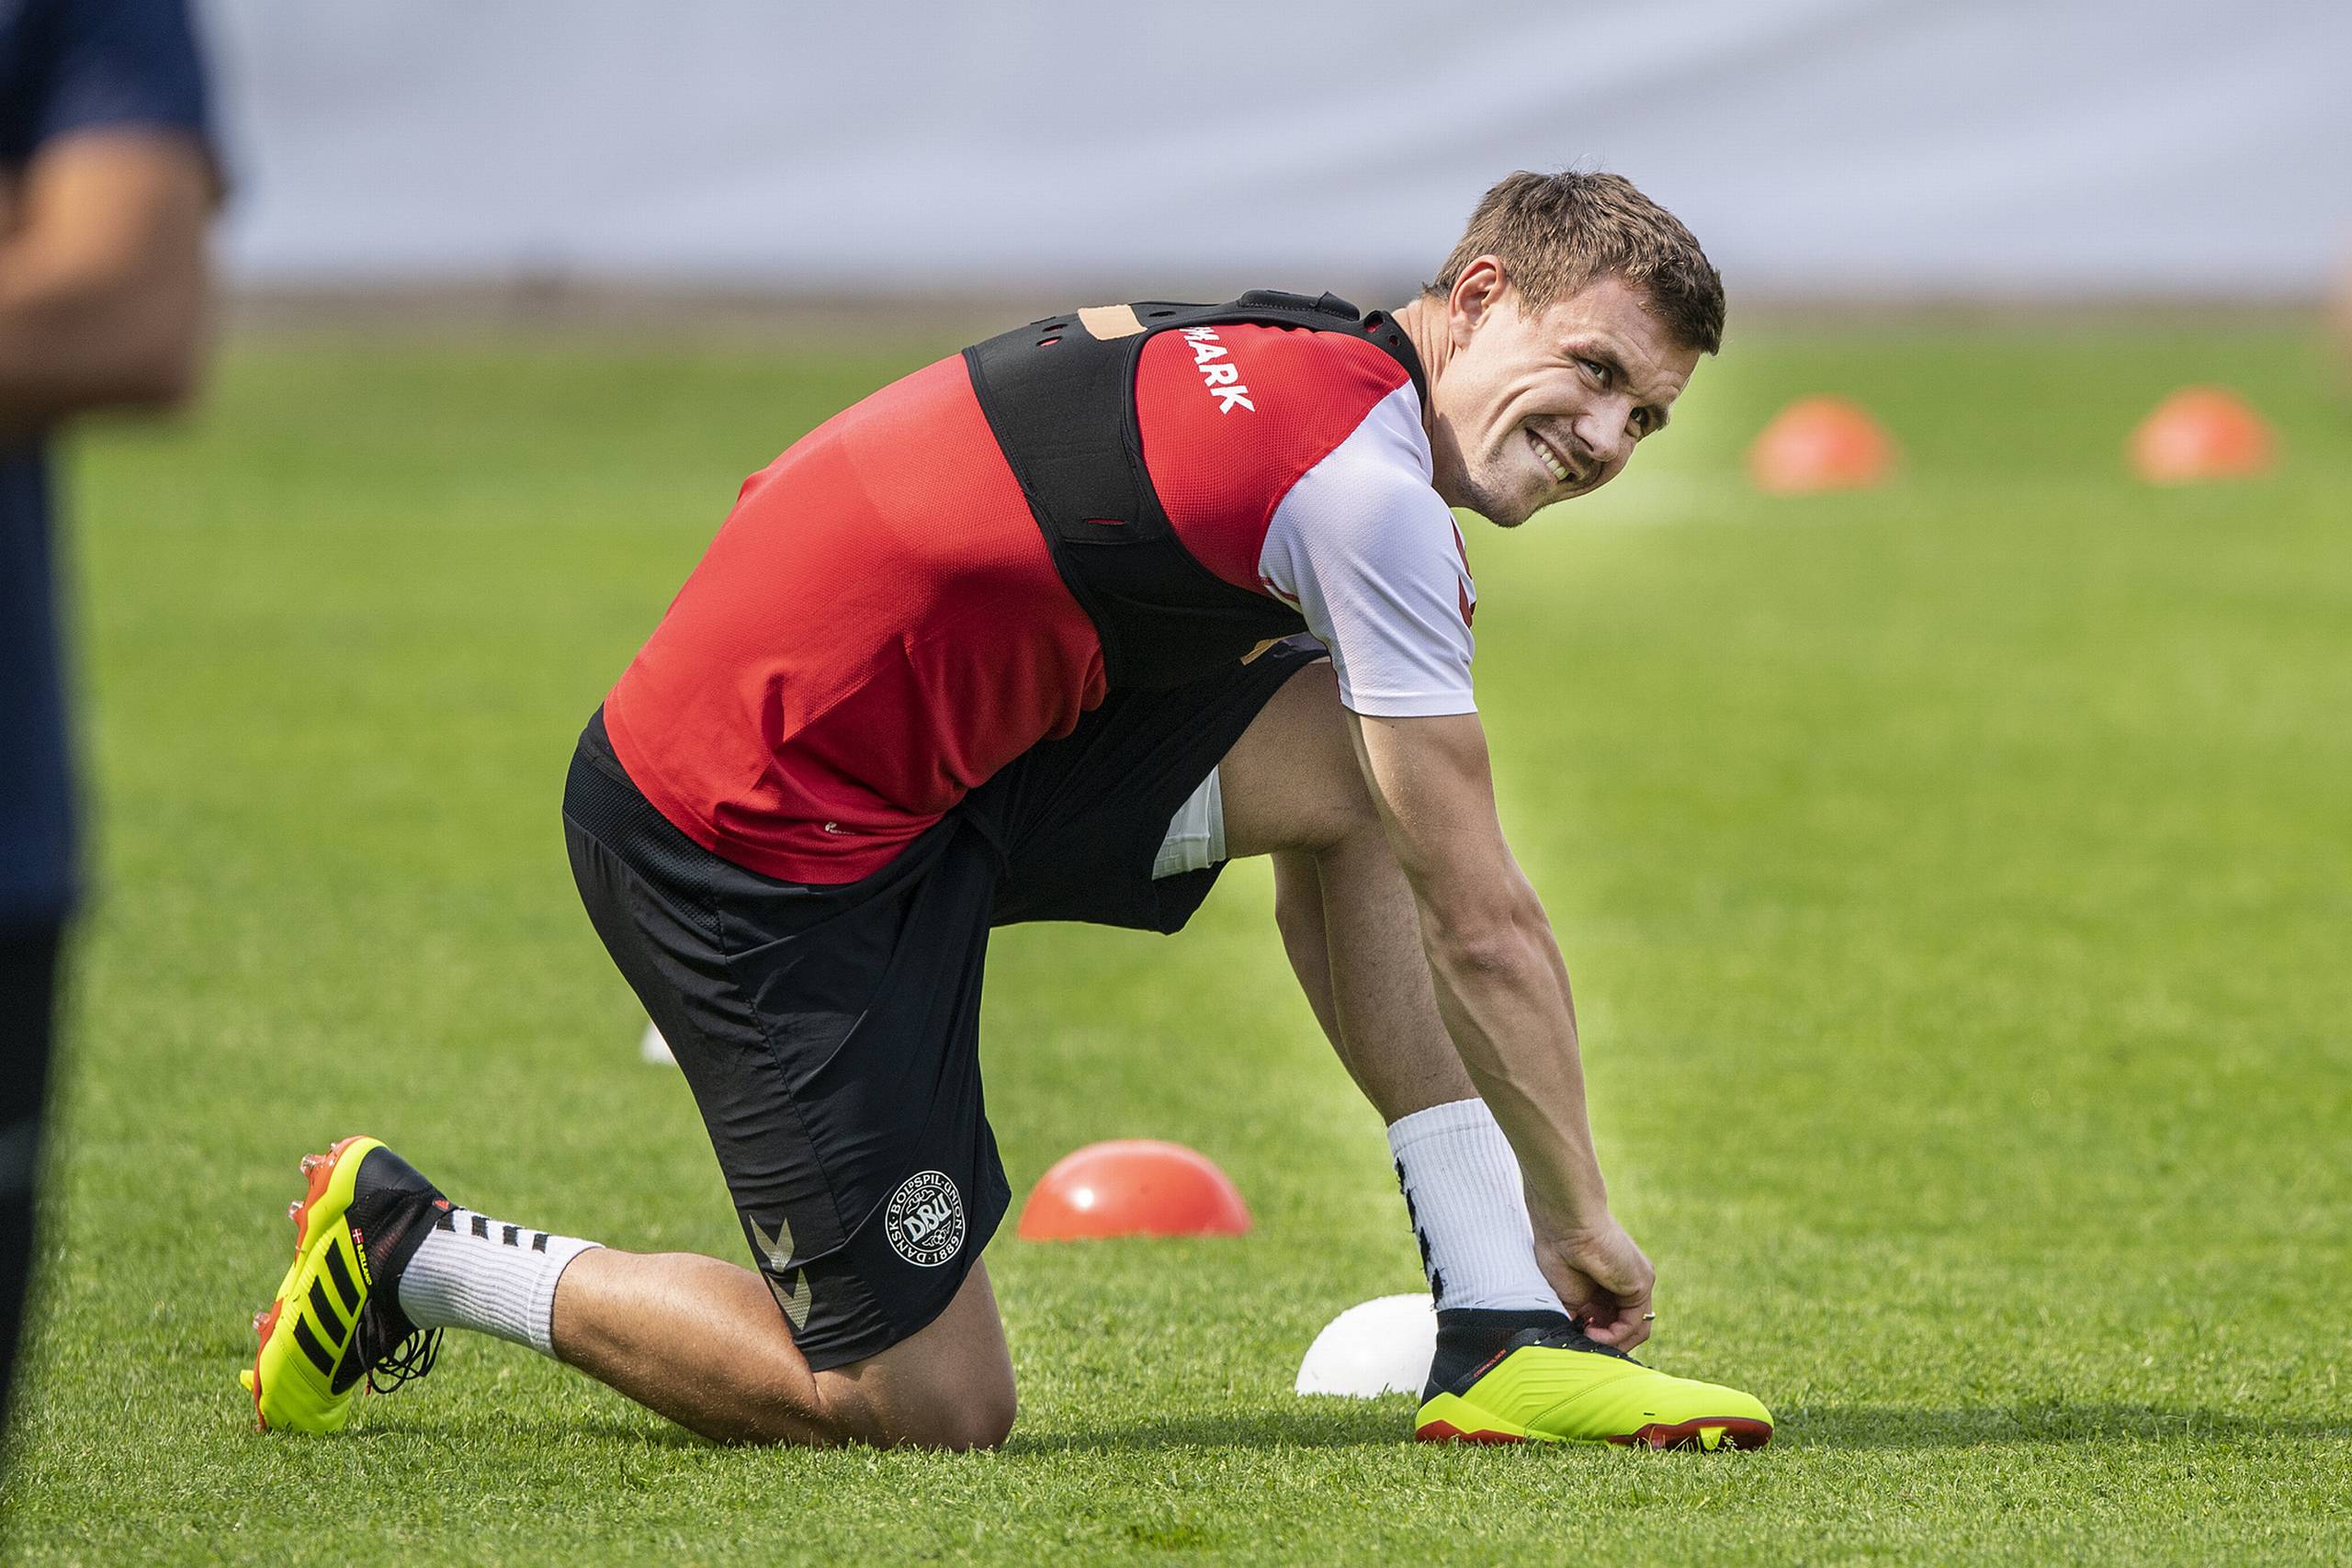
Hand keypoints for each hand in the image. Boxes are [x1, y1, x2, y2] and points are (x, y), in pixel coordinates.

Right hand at [1532, 1211, 1654, 1350]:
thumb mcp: (1567, 1297)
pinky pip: (1635, 1323)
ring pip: (1636, 1330)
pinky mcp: (1642, 1283)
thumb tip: (1577, 1347)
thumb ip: (1578, 1321)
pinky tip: (1592, 1331)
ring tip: (1587, 1339)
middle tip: (1583, 1346)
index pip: (1614, 1324)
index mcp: (1607, 1288)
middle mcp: (1626, 1286)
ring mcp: (1637, 1285)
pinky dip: (1614, 1335)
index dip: (1598, 1340)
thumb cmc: (1558, 1253)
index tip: (1576, 1341)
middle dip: (1607, 1345)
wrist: (1564, 1226)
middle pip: (1628, 1330)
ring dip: (1611, 1344)